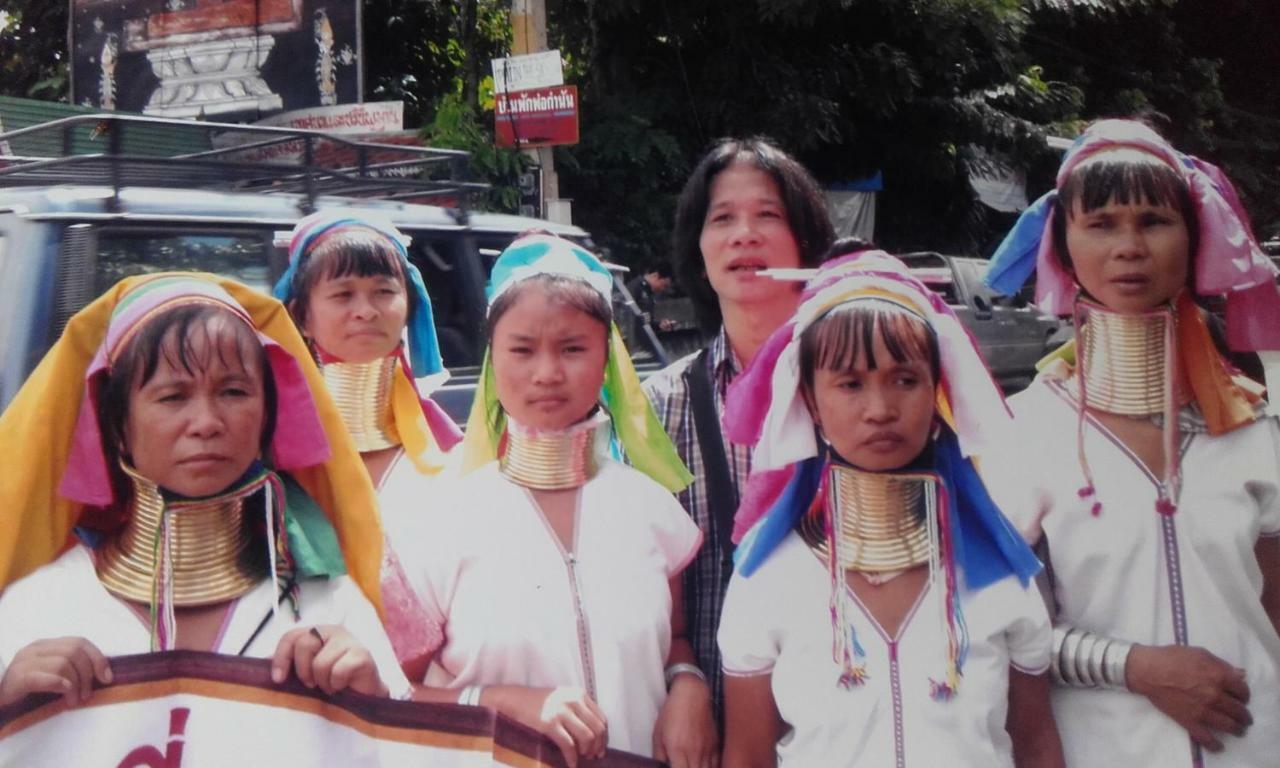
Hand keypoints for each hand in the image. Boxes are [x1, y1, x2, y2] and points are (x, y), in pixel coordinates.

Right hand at [0, 637, 112, 706]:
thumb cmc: (26, 692)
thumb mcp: (52, 676)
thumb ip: (71, 669)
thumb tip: (103, 675)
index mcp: (47, 645)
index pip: (80, 642)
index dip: (98, 658)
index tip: (107, 678)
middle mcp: (35, 649)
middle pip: (74, 651)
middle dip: (87, 674)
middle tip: (86, 696)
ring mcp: (24, 661)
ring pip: (63, 663)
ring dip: (75, 685)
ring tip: (73, 702)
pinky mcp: (17, 677)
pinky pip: (43, 677)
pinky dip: (59, 684)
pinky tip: (65, 694)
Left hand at [271, 625, 387, 697]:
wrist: (364, 694)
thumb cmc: (333, 680)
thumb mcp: (307, 671)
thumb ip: (290, 663)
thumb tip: (263, 661)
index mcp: (317, 632)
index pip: (291, 636)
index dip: (281, 657)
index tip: (278, 679)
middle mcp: (333, 631)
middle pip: (304, 645)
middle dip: (304, 671)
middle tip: (313, 683)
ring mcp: (350, 641)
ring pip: (321, 662)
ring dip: (323, 682)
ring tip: (331, 686)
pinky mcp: (362, 654)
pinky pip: (338, 671)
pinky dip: (337, 684)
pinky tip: (343, 686)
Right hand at [502, 686, 607, 767]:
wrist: (515, 699)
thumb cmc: (540, 702)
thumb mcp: (564, 699)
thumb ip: (579, 710)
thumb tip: (595, 736)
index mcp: (580, 694)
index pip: (602, 718)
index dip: (604, 737)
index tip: (600, 748)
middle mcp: (574, 700)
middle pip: (597, 729)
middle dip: (598, 746)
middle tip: (593, 757)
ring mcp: (562, 711)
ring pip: (587, 737)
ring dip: (587, 752)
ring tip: (582, 758)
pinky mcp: (549, 723)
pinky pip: (568, 744)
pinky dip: (572, 757)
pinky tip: (571, 764)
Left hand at [653, 675, 718, 767]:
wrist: (692, 694)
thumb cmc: (672, 712)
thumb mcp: (658, 734)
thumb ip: (659, 756)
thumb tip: (660, 767)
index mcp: (678, 750)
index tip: (674, 767)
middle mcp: (694, 752)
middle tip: (682, 765)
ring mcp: (707, 749)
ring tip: (691, 765)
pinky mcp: (715, 744)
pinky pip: (716, 764)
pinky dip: (711, 767)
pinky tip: (703, 765)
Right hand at [1127, 644, 1251, 752]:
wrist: (1147, 670)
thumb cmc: (1172, 657)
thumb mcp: (1200, 653)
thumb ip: (1221, 665)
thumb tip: (1240, 675)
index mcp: (1219, 676)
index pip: (1242, 690)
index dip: (1244, 694)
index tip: (1242, 697)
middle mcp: (1215, 695)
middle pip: (1238, 710)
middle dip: (1244, 715)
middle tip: (1244, 717)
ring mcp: (1203, 710)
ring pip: (1228, 725)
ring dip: (1237, 729)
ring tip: (1239, 731)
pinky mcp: (1190, 721)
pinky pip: (1206, 737)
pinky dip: (1214, 744)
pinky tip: (1219, 746)